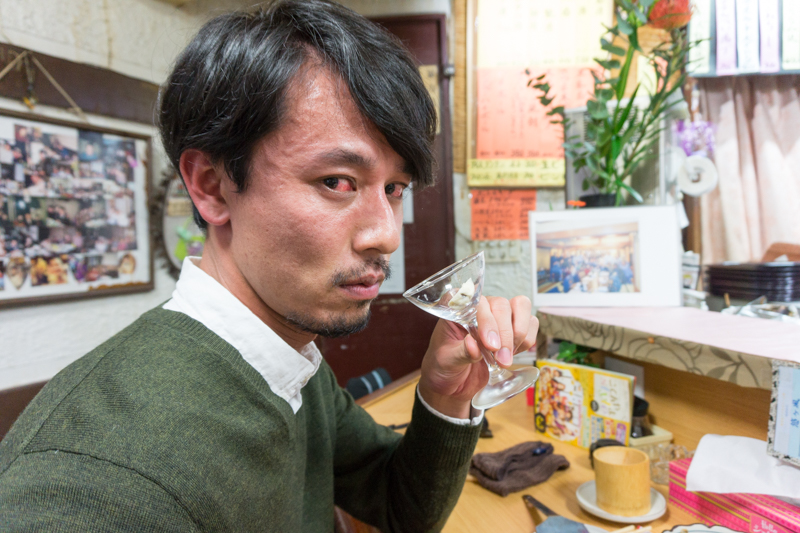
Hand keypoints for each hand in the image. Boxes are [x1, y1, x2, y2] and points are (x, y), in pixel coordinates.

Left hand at [417, 295, 537, 418]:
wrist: (453, 384)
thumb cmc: (444, 366)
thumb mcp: (446, 361)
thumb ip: (461, 352)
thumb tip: (473, 344)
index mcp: (457, 308)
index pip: (475, 300)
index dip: (485, 318)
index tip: (488, 343)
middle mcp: (479, 306)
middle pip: (501, 304)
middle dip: (504, 333)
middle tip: (500, 358)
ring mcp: (498, 315)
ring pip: (520, 307)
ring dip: (518, 335)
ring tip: (505, 359)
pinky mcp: (513, 328)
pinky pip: (531, 323)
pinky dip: (527, 340)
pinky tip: (512, 354)